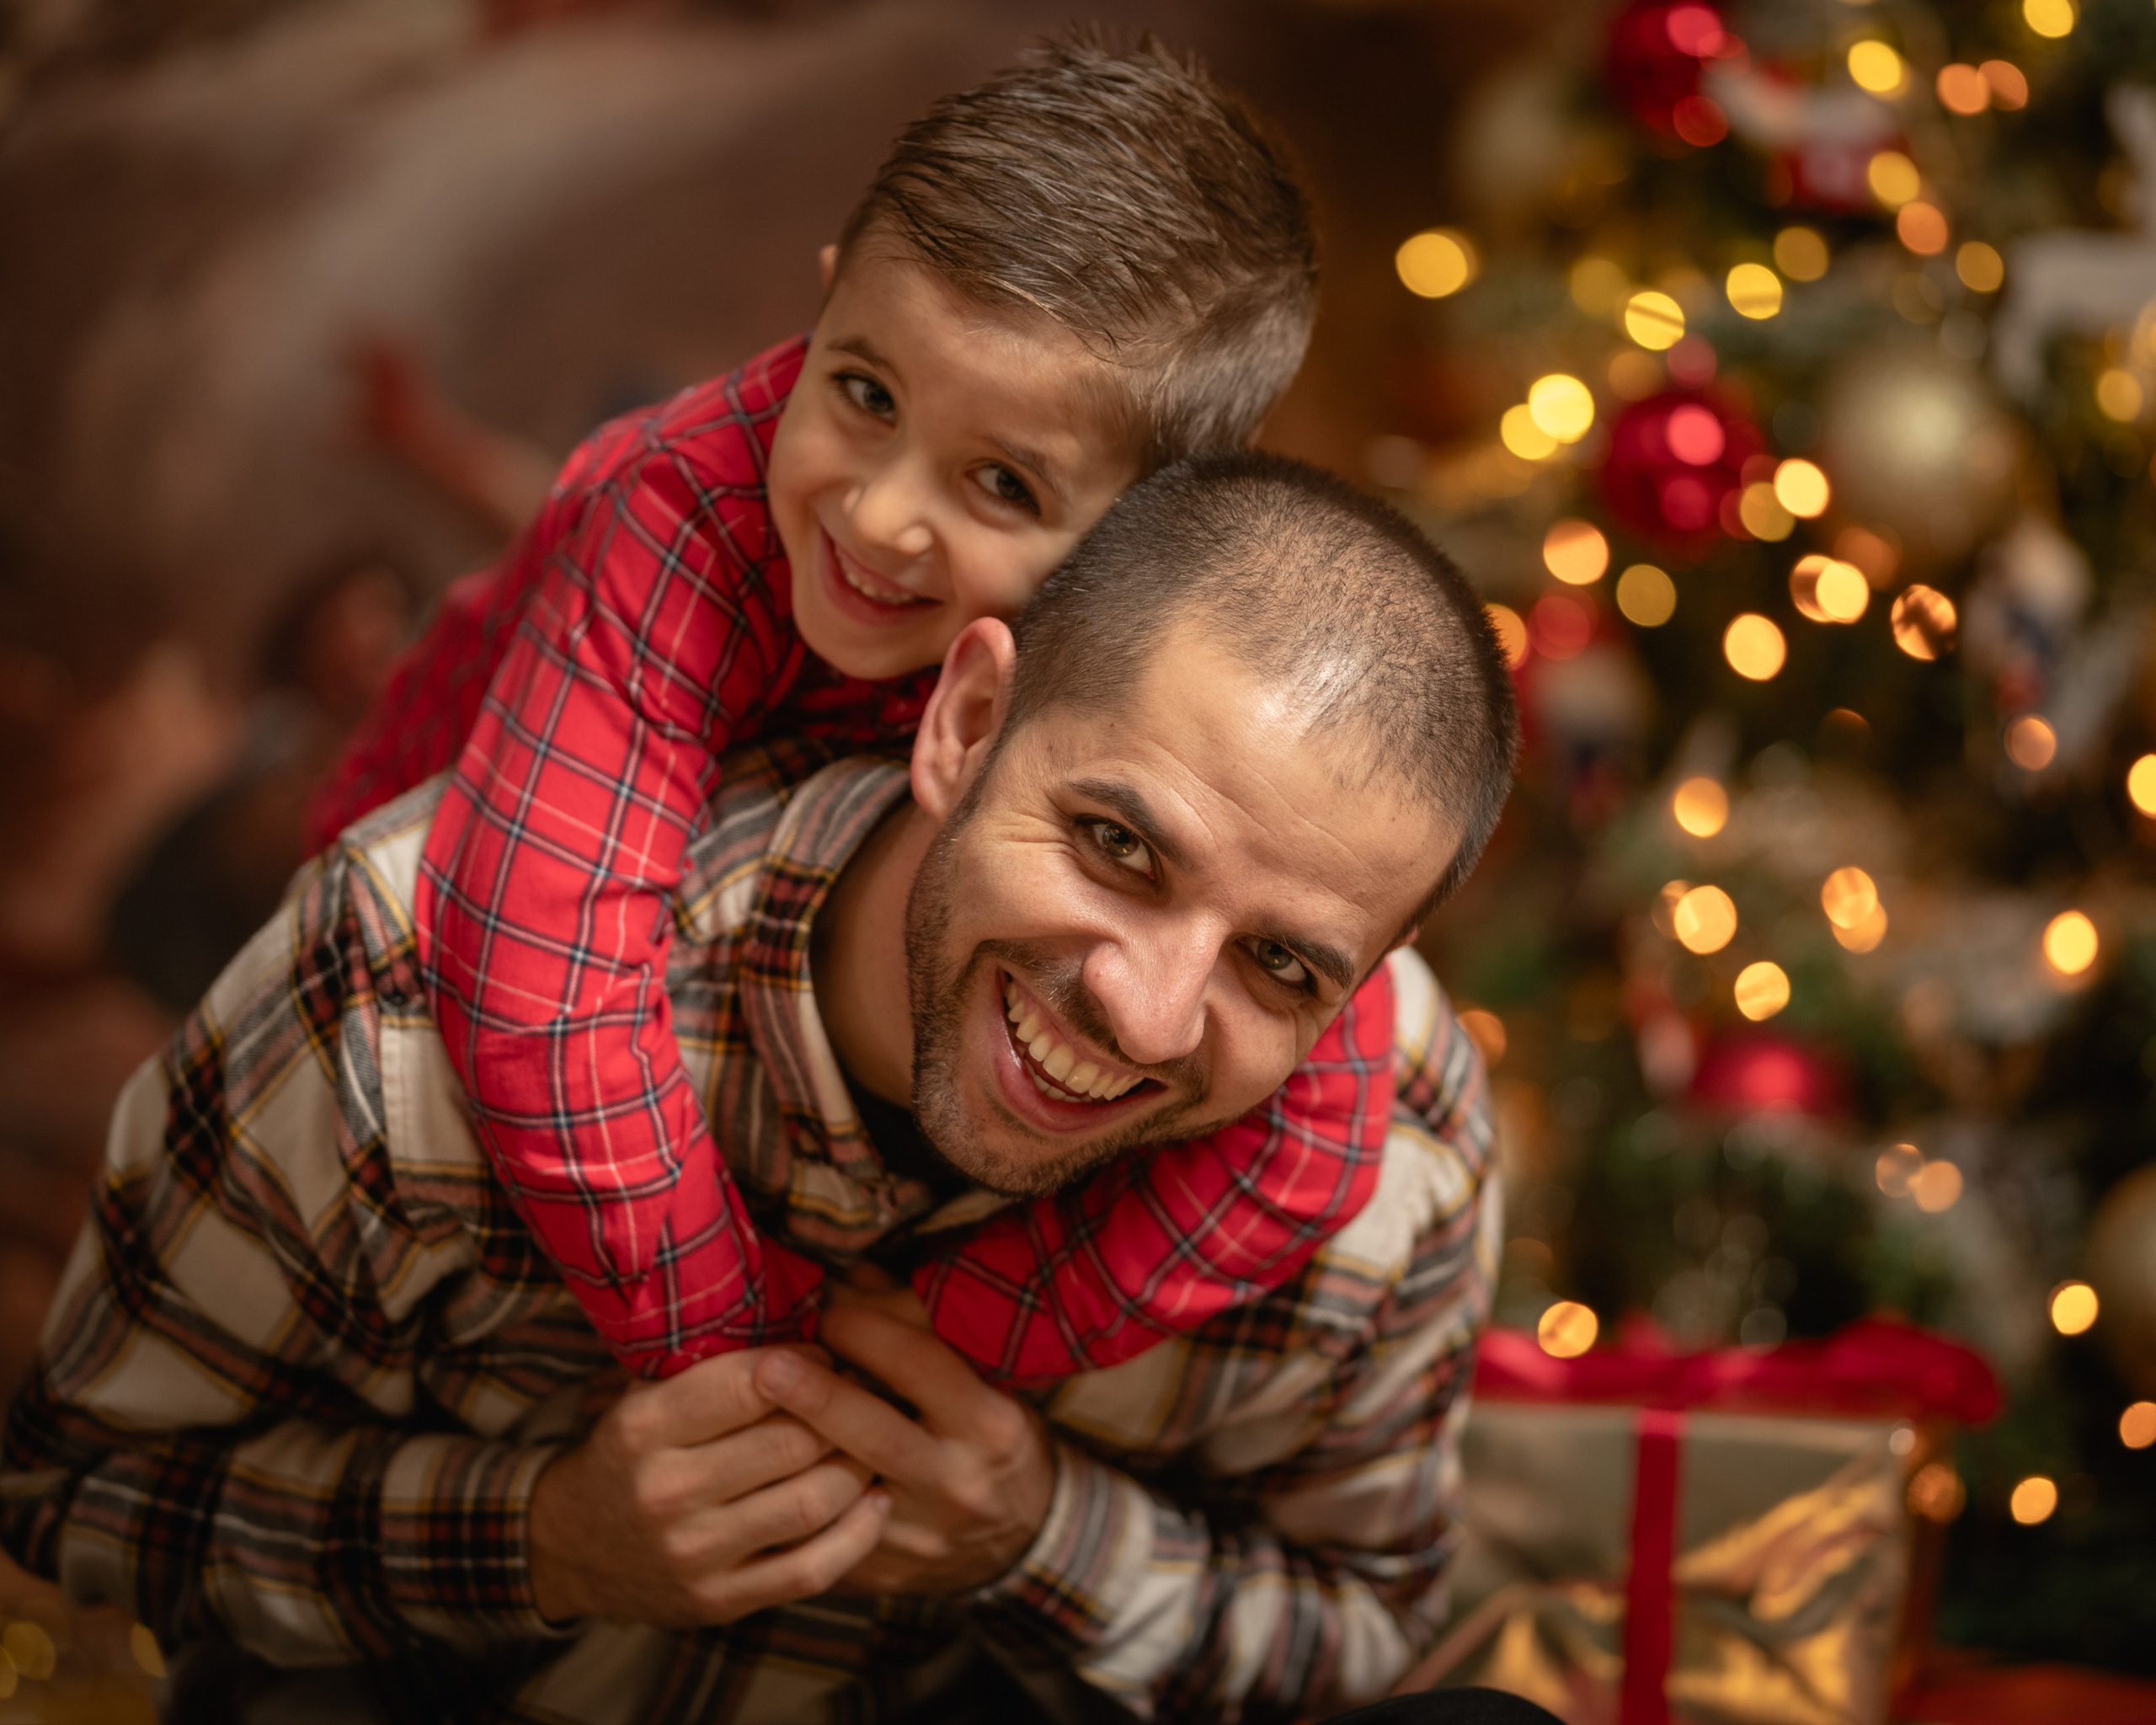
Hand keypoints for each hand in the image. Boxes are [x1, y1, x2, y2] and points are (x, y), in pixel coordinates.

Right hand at [527, 1347, 891, 1626]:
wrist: (570, 1547)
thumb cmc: (630, 1452)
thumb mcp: (644, 1395)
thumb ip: (709, 1362)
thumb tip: (803, 1317)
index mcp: (646, 1427)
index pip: (752, 1383)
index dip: (806, 1364)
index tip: (826, 1355)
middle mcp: (667, 1491)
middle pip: (793, 1443)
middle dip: (842, 1413)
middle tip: (863, 1396)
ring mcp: (695, 1554)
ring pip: (812, 1503)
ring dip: (858, 1467)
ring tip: (871, 1442)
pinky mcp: (721, 1601)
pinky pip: (812, 1570)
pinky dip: (857, 1534)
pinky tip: (875, 1501)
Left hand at [753, 1304, 1054, 1594]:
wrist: (1023, 1542)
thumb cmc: (994, 1440)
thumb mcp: (986, 1383)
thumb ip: (923, 1331)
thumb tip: (851, 1272)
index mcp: (990, 1424)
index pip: (920, 1364)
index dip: (868, 1329)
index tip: (828, 1307)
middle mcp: (957, 1481)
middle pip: (872, 1430)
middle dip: (814, 1394)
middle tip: (765, 1364)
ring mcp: (919, 1535)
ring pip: (838, 1490)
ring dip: (790, 1448)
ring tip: (747, 1414)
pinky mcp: (883, 1573)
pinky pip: (822, 1534)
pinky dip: (788, 1498)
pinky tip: (758, 1470)